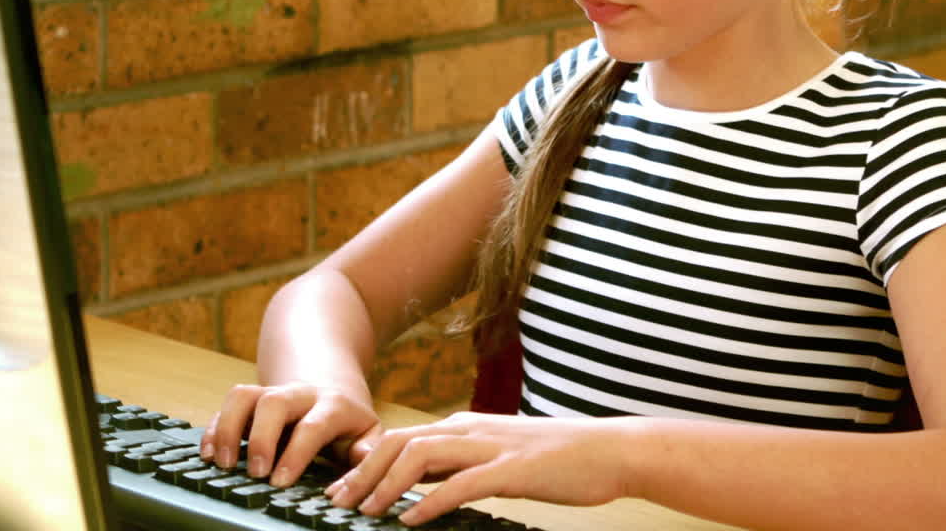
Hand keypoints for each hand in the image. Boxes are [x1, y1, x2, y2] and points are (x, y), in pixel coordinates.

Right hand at [200, 382, 382, 486]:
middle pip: (274, 402)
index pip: (313, 426)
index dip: (295, 453)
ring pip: (245, 395)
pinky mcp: (252, 399)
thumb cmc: (349, 422)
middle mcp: (300, 395)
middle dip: (260, 438)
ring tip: (222, 462)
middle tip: (255, 473)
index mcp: (332, 406)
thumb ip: (367, 451)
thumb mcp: (367, 434)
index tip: (280, 481)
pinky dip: (214, 426)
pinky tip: (208, 453)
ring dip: (229, 427)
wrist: (332, 387)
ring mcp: (273, 393)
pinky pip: (228, 403)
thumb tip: (359, 467)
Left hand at [323, 412, 633, 525]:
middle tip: (337, 501)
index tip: (341, 489)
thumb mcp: (498, 457)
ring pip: (423, 455)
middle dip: (363, 471)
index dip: (366, 462)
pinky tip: (410, 519)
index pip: (402, 437)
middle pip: (401, 441)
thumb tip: (422, 485)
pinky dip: (430, 501)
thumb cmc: (557, 458)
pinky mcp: (513, 469)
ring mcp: (492, 447)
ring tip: (365, 511)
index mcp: (466, 427)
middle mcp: (472, 430)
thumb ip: (460, 465)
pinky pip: (461, 483)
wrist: (609, 450)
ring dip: (387, 484)